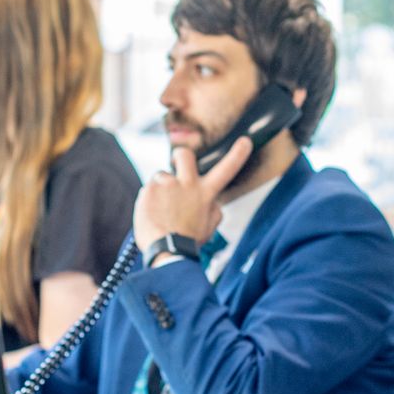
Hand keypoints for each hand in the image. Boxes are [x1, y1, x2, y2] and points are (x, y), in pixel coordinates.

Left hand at [132, 137, 253, 251]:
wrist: (167, 252)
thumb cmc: (188, 241)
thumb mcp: (209, 226)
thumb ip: (212, 208)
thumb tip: (211, 200)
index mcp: (206, 193)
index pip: (226, 169)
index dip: (238, 154)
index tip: (245, 141)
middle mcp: (187, 183)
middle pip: (184, 154)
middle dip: (180, 156)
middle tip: (175, 165)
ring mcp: (167, 184)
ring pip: (161, 177)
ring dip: (160, 190)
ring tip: (161, 211)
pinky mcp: (149, 188)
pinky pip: (148, 190)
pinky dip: (148, 201)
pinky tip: (152, 215)